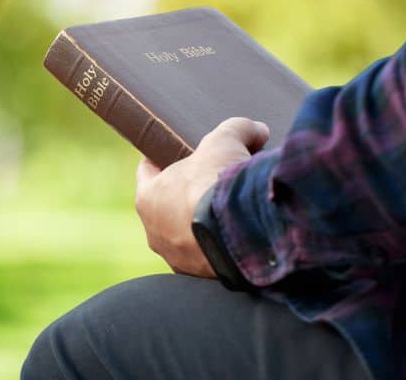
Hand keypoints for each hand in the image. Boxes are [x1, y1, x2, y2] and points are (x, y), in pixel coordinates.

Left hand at [135, 117, 269, 277]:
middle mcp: (154, 231)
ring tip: (229, 211)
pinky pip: (206, 256)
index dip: (164, 158)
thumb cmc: (219, 182)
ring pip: (185, 234)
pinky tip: (238, 234)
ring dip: (202, 223)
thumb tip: (257, 130)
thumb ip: (239, 129)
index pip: (148, 171)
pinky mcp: (199, 276)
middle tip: (212, 180)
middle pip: (167, 205)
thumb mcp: (227, 141)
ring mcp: (175, 258)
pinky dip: (218, 245)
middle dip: (188, 192)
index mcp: (148, 197)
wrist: (241, 233)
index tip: (177, 152)